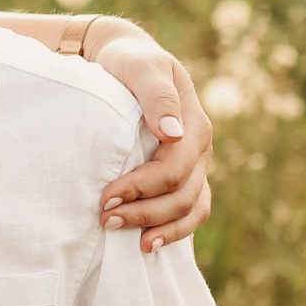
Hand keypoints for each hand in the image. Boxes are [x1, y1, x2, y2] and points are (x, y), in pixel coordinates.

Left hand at [92, 33, 213, 252]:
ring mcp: (195, 166)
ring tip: (128, 240)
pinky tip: (148, 244)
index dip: (142, 188)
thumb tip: (172, 132)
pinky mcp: (184, 177)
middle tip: (106, 219)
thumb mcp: (141, 66)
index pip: (173, 169)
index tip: (106, 197)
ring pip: (190, 209)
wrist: (125, 60)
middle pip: (182, 195)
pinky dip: (174, 232)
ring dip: (160, 228)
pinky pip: (189, 212)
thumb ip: (156, 94)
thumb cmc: (129, 62)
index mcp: (194, 126)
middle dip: (145, 212)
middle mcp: (200, 150)